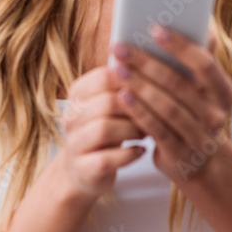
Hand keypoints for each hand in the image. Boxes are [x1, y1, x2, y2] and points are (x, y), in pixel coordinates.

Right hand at [57, 66, 146, 201]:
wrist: (86, 168)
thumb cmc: (109, 127)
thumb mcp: (114, 102)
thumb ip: (129, 83)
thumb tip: (160, 62)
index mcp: (78, 93)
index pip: (104, 76)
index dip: (133, 78)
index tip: (155, 85)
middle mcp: (71, 116)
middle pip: (106, 102)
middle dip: (136, 107)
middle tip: (156, 112)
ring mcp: (74, 143)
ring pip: (104, 129)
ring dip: (132, 129)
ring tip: (147, 131)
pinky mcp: (83, 169)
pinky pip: (107, 159)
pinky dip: (128, 154)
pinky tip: (141, 150)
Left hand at [109, 24, 231, 185]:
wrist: (199, 161)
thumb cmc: (193, 112)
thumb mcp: (201, 88)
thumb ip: (199, 58)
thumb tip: (202, 23)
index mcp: (224, 92)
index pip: (204, 64)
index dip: (180, 46)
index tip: (154, 28)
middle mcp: (216, 114)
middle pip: (179, 84)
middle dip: (147, 63)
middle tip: (120, 47)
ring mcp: (199, 137)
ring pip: (166, 106)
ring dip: (138, 85)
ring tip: (116, 69)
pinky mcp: (180, 154)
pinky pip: (156, 128)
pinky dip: (138, 111)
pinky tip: (121, 96)